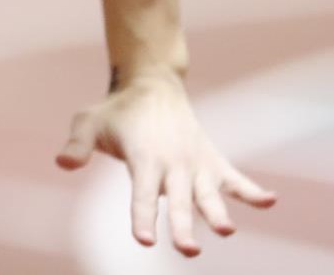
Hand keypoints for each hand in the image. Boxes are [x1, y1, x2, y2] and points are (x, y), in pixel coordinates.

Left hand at [56, 73, 276, 255]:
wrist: (152, 83)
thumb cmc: (116, 110)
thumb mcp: (89, 122)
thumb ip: (77, 145)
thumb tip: (63, 162)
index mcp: (143, 157)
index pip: (141, 193)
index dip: (142, 216)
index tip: (145, 239)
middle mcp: (172, 162)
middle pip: (178, 200)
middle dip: (183, 226)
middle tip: (189, 250)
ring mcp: (195, 162)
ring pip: (209, 193)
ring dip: (218, 212)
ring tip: (227, 231)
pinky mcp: (212, 161)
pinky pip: (235, 179)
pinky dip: (252, 191)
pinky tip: (271, 202)